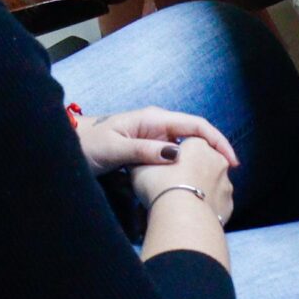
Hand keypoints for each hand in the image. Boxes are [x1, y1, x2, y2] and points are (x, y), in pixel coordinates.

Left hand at [78, 107, 241, 177]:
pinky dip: (185, 165)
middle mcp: (158, 124)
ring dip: (200, 159)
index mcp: (154, 119)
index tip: (231, 161)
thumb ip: (145, 151)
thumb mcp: (115, 149)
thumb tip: (177, 154)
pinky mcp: (147, 148)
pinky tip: (189, 179)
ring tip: (213, 179)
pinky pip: (172, 155)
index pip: (196, 125)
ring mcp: (153, 136)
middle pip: (195, 135)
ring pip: (185, 146)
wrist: (67, 143)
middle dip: (214, 151)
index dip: (217, 141)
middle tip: (226, 175)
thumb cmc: (88, 145)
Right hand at [131, 134, 234, 224]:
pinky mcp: (229, 205)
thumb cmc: (160, 186)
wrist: (182, 217)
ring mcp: (226, 183)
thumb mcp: (140, 168)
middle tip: (175, 187)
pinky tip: (195, 215)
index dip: (177, 156)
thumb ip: (145, 160)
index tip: (167, 168)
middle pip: (205, 162)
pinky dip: (208, 208)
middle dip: (193, 172)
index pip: (190, 144)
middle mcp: (218, 160)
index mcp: (198, 144)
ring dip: (202, 190)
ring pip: (214, 184)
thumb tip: (141, 161)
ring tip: (184, 204)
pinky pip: (217, 204)